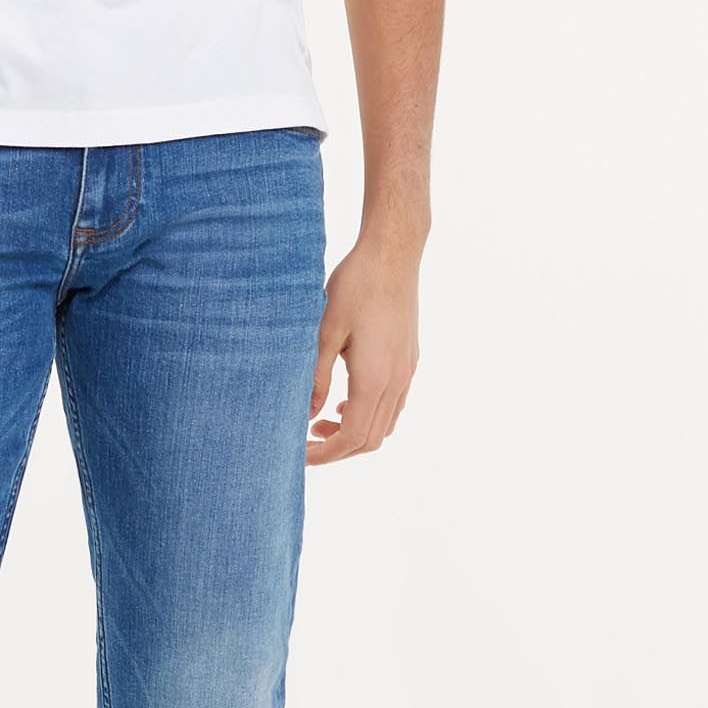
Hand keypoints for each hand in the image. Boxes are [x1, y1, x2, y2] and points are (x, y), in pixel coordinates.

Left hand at [307, 230, 421, 462]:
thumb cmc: (355, 285)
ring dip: (355, 433)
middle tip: (305, 440)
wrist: (393, 254)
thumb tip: (308, 414)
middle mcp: (396, 381)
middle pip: (371, 439)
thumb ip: (317, 377)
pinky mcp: (409, 359)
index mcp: (374, 378)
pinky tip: (347, 398)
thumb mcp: (324, 331)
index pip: (352, 437)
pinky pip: (394, 404)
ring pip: (385, 425)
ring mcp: (407, 371)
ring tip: (323, 420)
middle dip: (338, 449)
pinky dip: (370, 414)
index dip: (324, 453)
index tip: (298, 454)